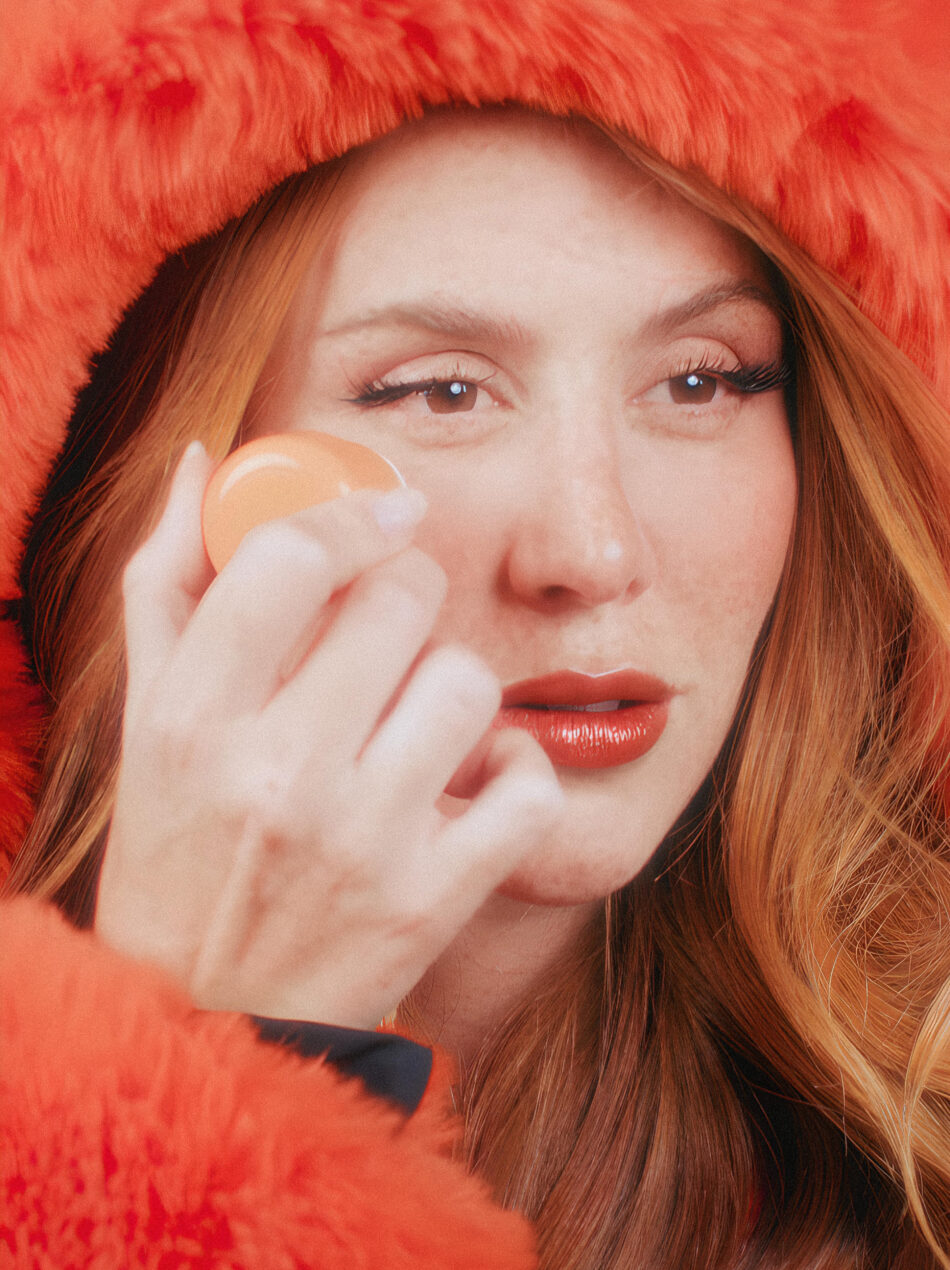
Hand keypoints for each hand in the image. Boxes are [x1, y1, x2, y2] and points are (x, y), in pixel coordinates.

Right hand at [95, 441, 562, 1026]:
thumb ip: (169, 583)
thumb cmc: (176, 852)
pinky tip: (476, 780)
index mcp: (188, 720)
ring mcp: (361, 844)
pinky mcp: (431, 902)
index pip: (290, 559)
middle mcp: (274, 777)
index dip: (350, 511)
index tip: (387, 510)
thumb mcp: (142, 721)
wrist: (206, 1014)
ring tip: (419, 719)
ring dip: (454, 686)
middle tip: (391, 628)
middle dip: (407, 594)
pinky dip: (517, 773)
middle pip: (401, 601)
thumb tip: (204, 463)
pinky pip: (527, 788)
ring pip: (469, 682)